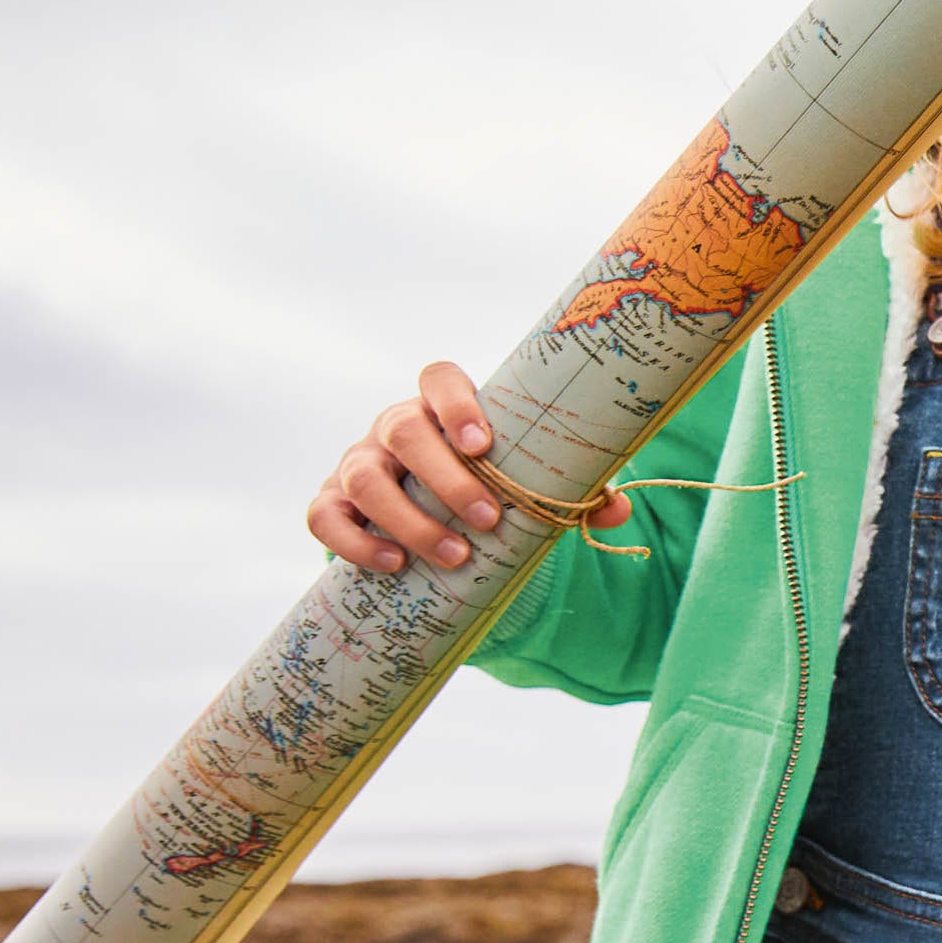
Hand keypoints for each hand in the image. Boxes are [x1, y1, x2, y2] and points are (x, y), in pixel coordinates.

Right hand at [306, 360, 629, 573]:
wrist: (435, 531)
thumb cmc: (489, 495)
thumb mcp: (528, 488)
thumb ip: (572, 492)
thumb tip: (617, 509)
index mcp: (441, 409)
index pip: (438, 378)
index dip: (456, 403)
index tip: (483, 445)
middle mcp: (394, 428)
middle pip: (403, 430)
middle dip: (445, 477)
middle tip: (487, 520)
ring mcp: (358, 463)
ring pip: (364, 476)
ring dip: (408, 518)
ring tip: (454, 557)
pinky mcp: (333, 504)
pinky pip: (325, 516)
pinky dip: (354, 541)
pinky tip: (394, 564)